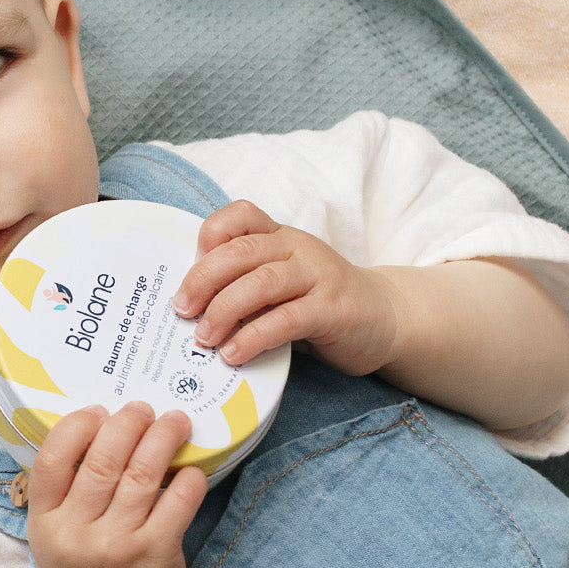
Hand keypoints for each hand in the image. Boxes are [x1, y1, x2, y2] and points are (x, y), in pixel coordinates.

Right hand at [27, 403, 207, 567]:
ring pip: (142, 473)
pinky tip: (191, 468)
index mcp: (45, 522)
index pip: (52, 459)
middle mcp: (78, 532)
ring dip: (162, 437)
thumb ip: (67, 490)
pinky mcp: (156, 556)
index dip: (77, 426)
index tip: (98, 411)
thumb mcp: (53, 534)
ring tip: (175, 421)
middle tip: (144, 408)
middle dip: (128, 422)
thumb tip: (105, 426)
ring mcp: (118, 545)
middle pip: (103, 460)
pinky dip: (188, 478)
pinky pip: (177, 503)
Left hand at [173, 200, 400, 374]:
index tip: (189, 265)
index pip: (241, 215)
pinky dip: (254, 336)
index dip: (210, 235)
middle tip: (182, 310)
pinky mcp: (333, 310)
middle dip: (203, 280)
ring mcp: (318, 276)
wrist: (386, 318)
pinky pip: (286, 319)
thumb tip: (191, 307)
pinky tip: (235, 353)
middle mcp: (298, 248)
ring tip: (204, 337)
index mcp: (281, 236)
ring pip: (261, 282)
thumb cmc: (321, 304)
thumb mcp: (282, 284)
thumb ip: (246, 286)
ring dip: (224, 310)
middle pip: (241, 251)